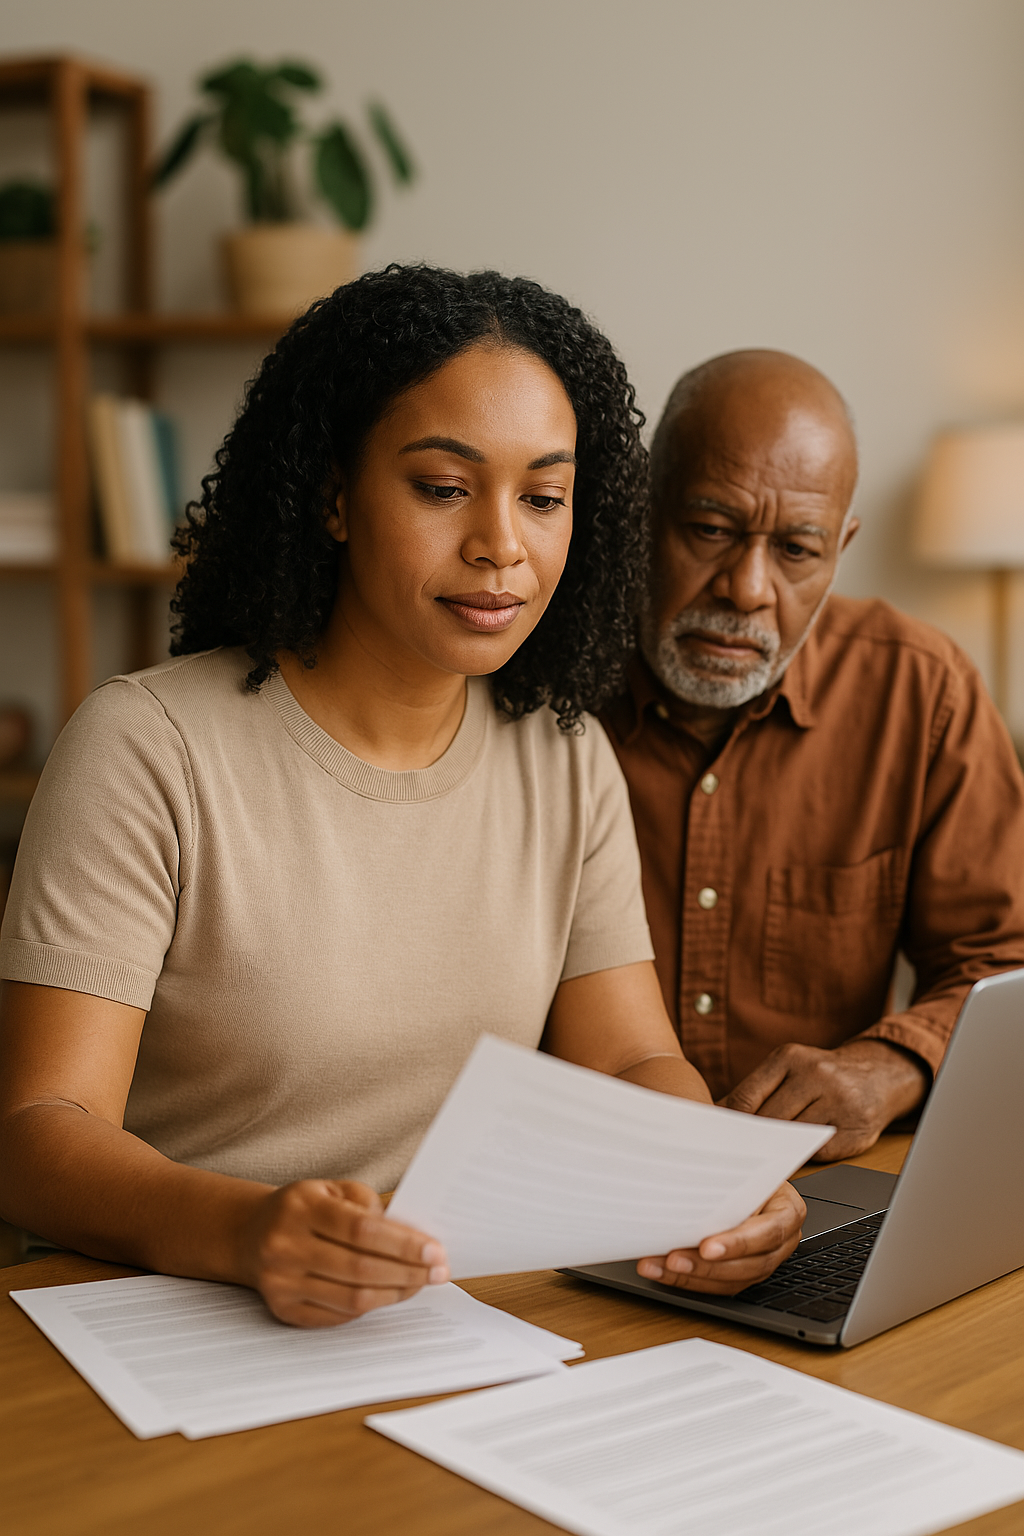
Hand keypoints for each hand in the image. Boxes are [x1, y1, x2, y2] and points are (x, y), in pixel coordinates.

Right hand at [236, 1178, 448, 1326]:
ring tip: (419, 1284)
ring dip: (394, 1294)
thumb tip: (414, 1240)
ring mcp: (281, 1282)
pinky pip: (338, 1316)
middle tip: (438, 1272)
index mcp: (301, 1207)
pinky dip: (370, 1307)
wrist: (250, 1232)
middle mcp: (285, 1245)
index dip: (403, 1244)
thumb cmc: (304, 1208)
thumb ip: (369, 1207)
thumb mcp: (333, 1189)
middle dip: (408, 1273)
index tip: (435, 1251)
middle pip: (360, 1268)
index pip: (361, 1230)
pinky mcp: (283, 1310)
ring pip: (352, 1299)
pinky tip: (387, 1294)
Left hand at [635, 1181, 804, 1294]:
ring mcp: (764, 1260)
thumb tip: (692, 1173)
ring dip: (692, 1277)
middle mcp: (782, 1241)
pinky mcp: (743, 1272)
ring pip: (732, 1280)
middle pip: (750, 1264)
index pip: (769, 1232)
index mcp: (788, 1210)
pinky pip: (718, 1285)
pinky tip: (663, 1272)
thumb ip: (728, 1175)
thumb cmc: (746, 1167)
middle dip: (708, 1266)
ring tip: (660, 1267)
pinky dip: (688, 1280)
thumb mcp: (744, 1163)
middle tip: (675, 1260)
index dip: (738, 1243)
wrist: (750, 1174)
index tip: (707, 1246)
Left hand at [720, 1039, 928, 1160]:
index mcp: (790, 1058)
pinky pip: (818, 1152)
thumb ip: (755, 1090)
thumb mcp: (787, 1068)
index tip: (720, 1139)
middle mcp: (816, 1075)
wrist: (878, 1075)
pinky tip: (804, 1149)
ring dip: (781, 1148)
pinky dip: (807, 1154)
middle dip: (755, 1139)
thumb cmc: (820, 1076)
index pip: (746, 1097)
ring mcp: (839, 1102)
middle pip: (768, 1121)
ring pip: (793, 1138)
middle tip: (742, 1153)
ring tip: (773, 1151)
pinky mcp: (856, 1129)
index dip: (731, 1123)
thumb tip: (715, 1114)